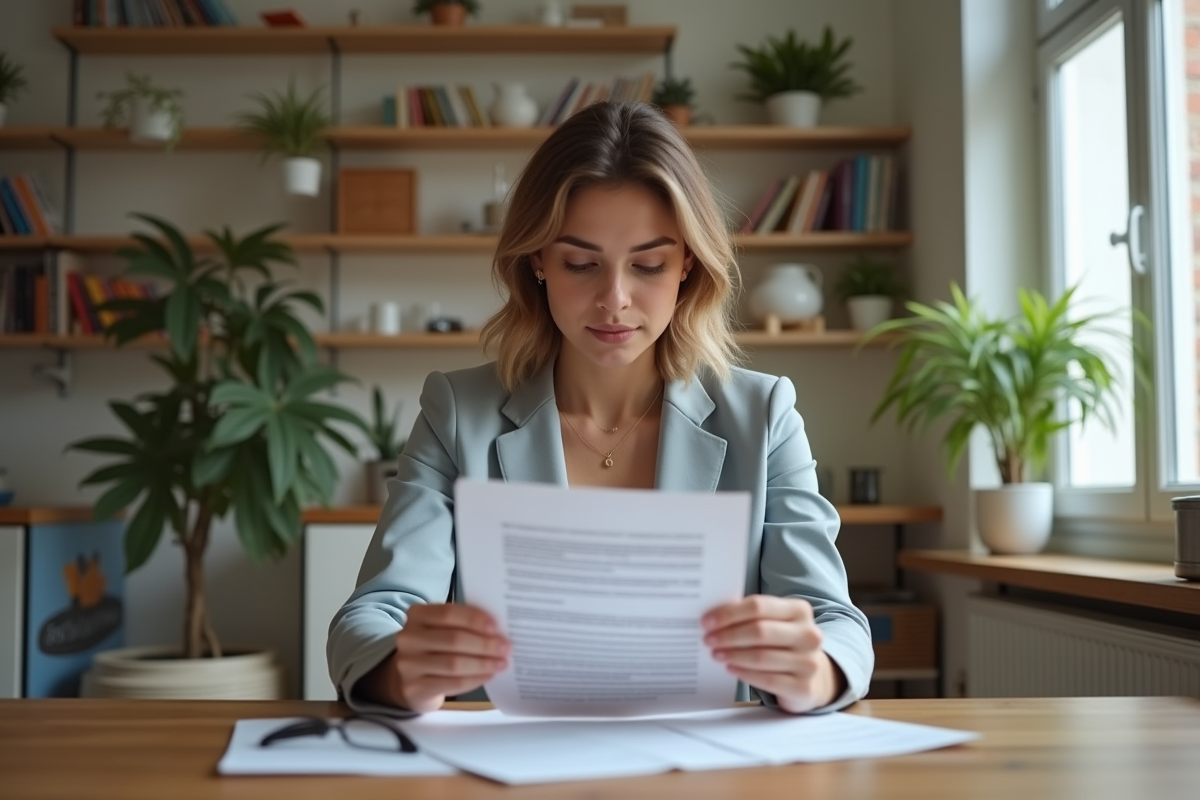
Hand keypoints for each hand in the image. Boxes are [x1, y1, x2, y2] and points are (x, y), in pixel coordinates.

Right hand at [361, 603, 509, 712]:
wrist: (409, 678)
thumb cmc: (434, 647)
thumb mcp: (441, 628)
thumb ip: (462, 624)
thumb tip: (498, 629)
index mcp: (417, 615)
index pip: (448, 613)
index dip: (474, 620)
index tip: (496, 627)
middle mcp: (408, 638)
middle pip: (453, 639)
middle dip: (485, 644)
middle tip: (506, 648)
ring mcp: (408, 664)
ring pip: (454, 664)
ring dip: (483, 663)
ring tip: (501, 663)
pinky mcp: (414, 688)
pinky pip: (452, 684)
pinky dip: (474, 679)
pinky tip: (488, 675)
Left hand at [702, 595, 844, 713]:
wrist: (813, 675)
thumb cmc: (784, 643)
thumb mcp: (776, 622)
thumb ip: (752, 616)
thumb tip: (714, 616)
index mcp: (800, 610)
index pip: (759, 606)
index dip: (729, 613)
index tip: (707, 621)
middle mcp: (809, 634)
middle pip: (759, 631)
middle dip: (728, 635)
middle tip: (708, 639)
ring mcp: (809, 662)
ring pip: (761, 657)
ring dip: (733, 655)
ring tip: (716, 654)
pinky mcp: (803, 687)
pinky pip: (767, 680)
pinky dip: (744, 673)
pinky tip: (731, 668)